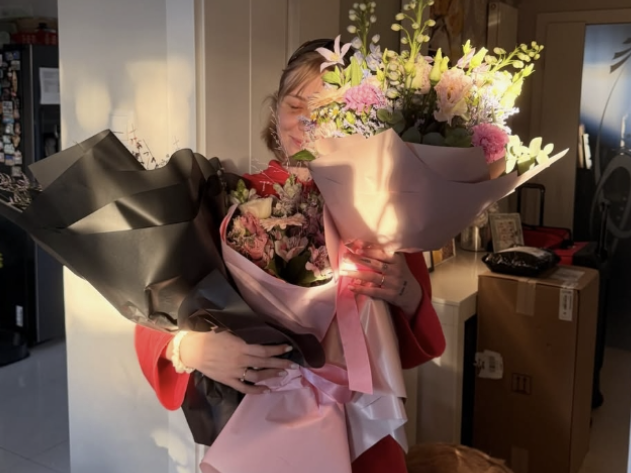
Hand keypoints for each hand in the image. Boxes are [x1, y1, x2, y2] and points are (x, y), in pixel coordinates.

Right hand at [170, 330, 295, 394]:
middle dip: (280, 363)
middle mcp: (241, 360)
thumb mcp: (227, 331)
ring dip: (271, 375)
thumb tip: (256, 335)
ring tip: (282, 374)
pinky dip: (256, 390)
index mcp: (241, 347)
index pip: (264, 350)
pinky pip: (244, 387)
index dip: (278, 350)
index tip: (289, 348)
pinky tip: (266, 390)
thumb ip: (242, 336)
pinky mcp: (228, 380)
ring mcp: (235, 372)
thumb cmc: (209, 337)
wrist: (192, 350)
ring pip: (257, 376)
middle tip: (293, 365)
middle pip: (264, 363)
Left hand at [341, 247, 421, 318]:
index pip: (381, 250)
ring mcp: (393, 282)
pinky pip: (373, 291)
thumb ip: (382, 254)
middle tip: (346, 256)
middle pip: (374, 262)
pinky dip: (361, 289)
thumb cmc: (399, 273)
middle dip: (359, 259)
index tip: (356, 245)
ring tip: (343, 272)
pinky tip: (351, 286)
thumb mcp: (396, 261)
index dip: (368, 247)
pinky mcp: (390, 294)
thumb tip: (359, 246)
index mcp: (396, 258)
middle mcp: (396, 269)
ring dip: (356, 274)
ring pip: (372, 276)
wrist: (412, 293)